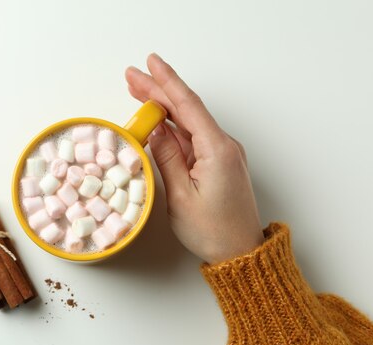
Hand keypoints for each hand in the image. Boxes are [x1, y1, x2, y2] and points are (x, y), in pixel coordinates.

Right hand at [125, 53, 263, 263]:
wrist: (240, 252)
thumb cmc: (213, 231)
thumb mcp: (180, 196)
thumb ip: (167, 158)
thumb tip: (155, 129)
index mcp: (216, 150)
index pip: (188, 105)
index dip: (167, 81)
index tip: (150, 63)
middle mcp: (223, 146)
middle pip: (186, 109)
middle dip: (158, 90)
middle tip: (132, 76)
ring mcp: (221, 154)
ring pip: (188, 122)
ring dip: (163, 107)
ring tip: (137, 92)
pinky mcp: (218, 163)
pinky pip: (192, 138)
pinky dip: (172, 127)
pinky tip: (156, 122)